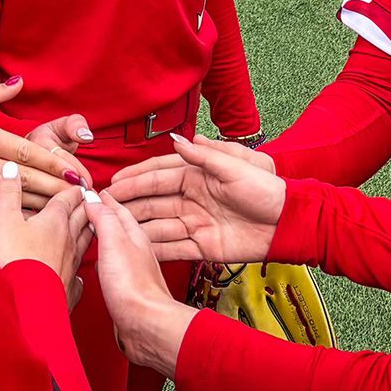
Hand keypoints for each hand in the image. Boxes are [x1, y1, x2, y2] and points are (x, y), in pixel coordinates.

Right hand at [0, 79, 92, 217]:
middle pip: (24, 178)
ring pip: (12, 198)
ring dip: (41, 204)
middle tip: (82, 194)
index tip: (75, 171)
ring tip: (67, 209)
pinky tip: (34, 221)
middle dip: (56, 187)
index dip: (52, 163)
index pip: (23, 151)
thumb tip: (19, 82)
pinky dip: (15, 216)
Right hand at [0, 161, 93, 305]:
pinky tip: (77, 273)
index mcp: (56, 220)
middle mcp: (69, 240)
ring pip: (84, 243)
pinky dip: (78, 270)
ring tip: (87, 225)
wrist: (27, 304)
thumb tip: (11, 168)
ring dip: (85, 232)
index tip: (76, 182)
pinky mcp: (70, 288)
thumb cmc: (14, 261)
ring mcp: (73, 265)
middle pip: (81, 217)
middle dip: (83, 206)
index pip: (68, 197)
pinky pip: (78, 275)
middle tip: (86, 198)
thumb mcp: (5, 220)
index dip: (71, 188)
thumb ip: (8, 192)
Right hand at [91, 191, 196, 377]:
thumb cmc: (134, 286)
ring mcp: (134, 269)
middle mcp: (137, 249)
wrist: (145, 325)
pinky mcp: (129, 288)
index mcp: (136, 233)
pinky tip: (100, 260)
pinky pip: (116, 263)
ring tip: (89, 228)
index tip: (90, 189)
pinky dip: (106, 256)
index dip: (105, 197)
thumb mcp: (114, 242)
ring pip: (118, 243)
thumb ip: (103, 218)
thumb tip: (91, 197)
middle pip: (120, 224)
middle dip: (105, 212)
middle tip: (87, 204)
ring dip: (105, 234)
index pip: (119, 207)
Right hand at [105, 135, 286, 262]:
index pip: (160, 175)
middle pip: (153, 201)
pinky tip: (134, 249)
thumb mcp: (237, 166)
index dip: (136, 179)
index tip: (114, 183)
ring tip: (109, 229)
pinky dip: (154, 248)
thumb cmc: (267, 190)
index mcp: (198, 175)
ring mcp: (196, 222)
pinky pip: (174, 247)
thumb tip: (175, 140)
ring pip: (158, 224)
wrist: (288, 224)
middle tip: (102, 207)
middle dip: (128, 203)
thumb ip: (204, 155)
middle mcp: (193, 198)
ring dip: (135, 226)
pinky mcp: (203, 245)